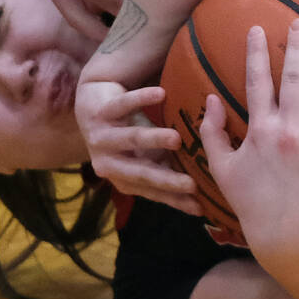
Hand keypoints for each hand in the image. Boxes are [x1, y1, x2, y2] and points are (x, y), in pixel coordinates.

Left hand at [75, 80, 200, 214]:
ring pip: (130, 139)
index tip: (200, 204)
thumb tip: (204, 191)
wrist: (94, 105)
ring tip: (176, 139)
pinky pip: (123, 105)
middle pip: (139, 172)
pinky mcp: (100, 112)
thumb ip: (168, 169)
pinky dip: (141, 99)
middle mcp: (108, 163)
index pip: (151, 192)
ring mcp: (101, 138)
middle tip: (192, 184)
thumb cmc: (129, 134)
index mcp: (122, 179)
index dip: (175, 199)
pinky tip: (161, 94)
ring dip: (153, 139)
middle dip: (166, 179)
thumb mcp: (149, 156)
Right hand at [199, 21, 298, 257]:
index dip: (256, 53)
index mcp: (259, 131)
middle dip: (297, 48)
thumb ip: (213, 132)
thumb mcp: (221, 168)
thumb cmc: (250, 200)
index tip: (257, 29)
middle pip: (294, 81)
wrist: (285, 233)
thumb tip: (210, 99)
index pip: (257, 83)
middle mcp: (288, 132)